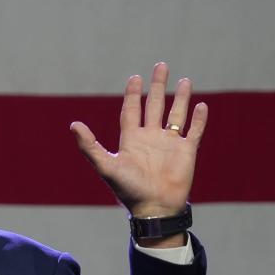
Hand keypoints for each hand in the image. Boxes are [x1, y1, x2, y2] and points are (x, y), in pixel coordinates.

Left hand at [70, 63, 206, 241]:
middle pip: (155, 105)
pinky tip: (200, 105)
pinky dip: (199, 119)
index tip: (135, 77)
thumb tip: (73, 124)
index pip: (132, 110)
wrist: (154, 208)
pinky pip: (194, 131)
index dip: (133, 94)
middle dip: (157, 86)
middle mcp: (151, 138)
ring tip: (184, 80)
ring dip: (180, 97)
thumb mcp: (106, 165)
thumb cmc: (129, 190)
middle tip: (161, 65)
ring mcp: (170, 144)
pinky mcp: (187, 151)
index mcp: (132, 139)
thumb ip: (89, 146)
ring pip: (176, 114)